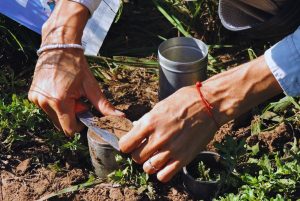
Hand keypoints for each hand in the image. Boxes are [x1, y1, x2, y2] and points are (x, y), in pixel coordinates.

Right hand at [28, 49, 123, 135]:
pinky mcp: (32, 95)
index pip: (69, 129)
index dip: (80, 124)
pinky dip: (55, 105)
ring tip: (68, 92)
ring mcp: (36, 99)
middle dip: (72, 116)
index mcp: (60, 102)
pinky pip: (46, 109)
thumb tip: (121, 117)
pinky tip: (60, 90)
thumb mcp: (92, 87)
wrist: (60, 47)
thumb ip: (104, 106)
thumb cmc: (77, 66)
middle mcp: (45, 102)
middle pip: (62, 125)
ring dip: (63, 110)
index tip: (85, 110)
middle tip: (77, 98)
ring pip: (54, 118)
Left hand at [119, 55, 281, 182]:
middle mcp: (158, 139)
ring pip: (148, 168)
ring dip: (149, 163)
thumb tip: (136, 129)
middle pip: (136, 158)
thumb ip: (147, 121)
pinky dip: (162, 172)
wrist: (209, 105)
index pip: (125, 145)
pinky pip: (164, 176)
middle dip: (139, 153)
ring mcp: (170, 150)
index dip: (127, 145)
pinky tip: (165, 163)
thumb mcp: (160, 106)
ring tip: (156, 156)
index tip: (131, 143)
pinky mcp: (183, 159)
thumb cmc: (184, 101)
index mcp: (149, 123)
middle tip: (147, 147)